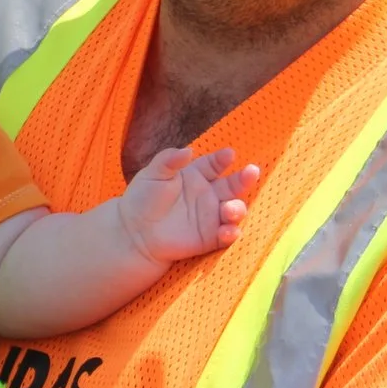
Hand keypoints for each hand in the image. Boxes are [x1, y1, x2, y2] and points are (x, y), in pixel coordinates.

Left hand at [115, 146, 259, 262]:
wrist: (134, 232)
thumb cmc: (143, 199)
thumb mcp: (154, 173)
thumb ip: (170, 160)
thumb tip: (188, 150)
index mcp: (196, 175)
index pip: (215, 164)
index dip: (223, 159)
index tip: (229, 154)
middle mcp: (209, 194)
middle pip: (233, 185)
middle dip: (244, 179)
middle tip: (252, 172)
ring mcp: (211, 216)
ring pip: (234, 210)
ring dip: (237, 208)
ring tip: (228, 209)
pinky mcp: (210, 237)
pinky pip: (227, 235)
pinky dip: (231, 233)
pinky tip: (228, 231)